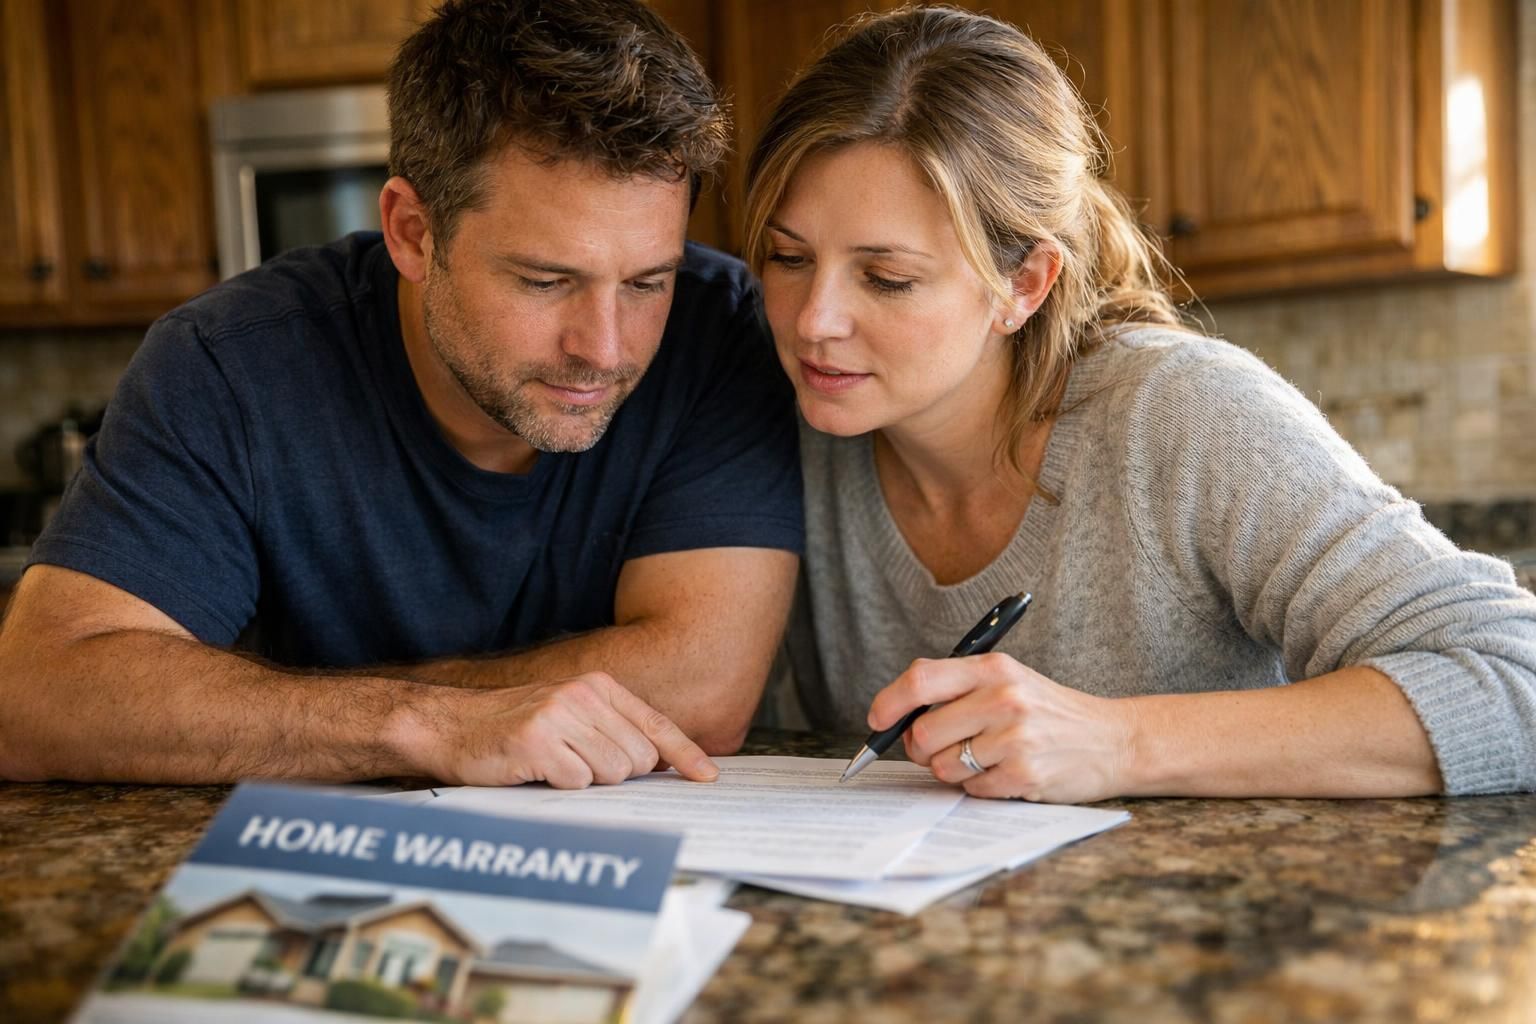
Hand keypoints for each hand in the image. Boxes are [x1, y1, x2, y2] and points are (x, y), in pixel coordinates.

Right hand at [403, 672, 718, 787]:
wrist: (450, 725)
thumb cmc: (512, 728)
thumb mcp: (569, 716)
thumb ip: (614, 731)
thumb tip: (663, 761)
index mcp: (597, 687)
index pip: (656, 724)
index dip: (685, 754)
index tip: (707, 776)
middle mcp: (583, 695)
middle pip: (638, 758)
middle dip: (617, 775)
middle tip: (578, 767)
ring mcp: (560, 716)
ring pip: (611, 772)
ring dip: (586, 782)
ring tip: (555, 767)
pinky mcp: (537, 741)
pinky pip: (576, 783)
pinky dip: (560, 788)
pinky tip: (537, 772)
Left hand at [868, 653, 1134, 802]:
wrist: (1112, 740)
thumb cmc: (1049, 712)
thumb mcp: (1009, 681)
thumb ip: (957, 691)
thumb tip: (897, 719)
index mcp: (994, 668)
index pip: (921, 679)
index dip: (889, 703)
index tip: (878, 720)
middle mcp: (1004, 698)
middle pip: (923, 732)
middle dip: (923, 748)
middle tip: (945, 746)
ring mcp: (1015, 738)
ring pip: (942, 766)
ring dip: (955, 770)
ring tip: (988, 757)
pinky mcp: (1024, 774)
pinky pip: (971, 790)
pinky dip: (980, 787)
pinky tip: (1006, 773)